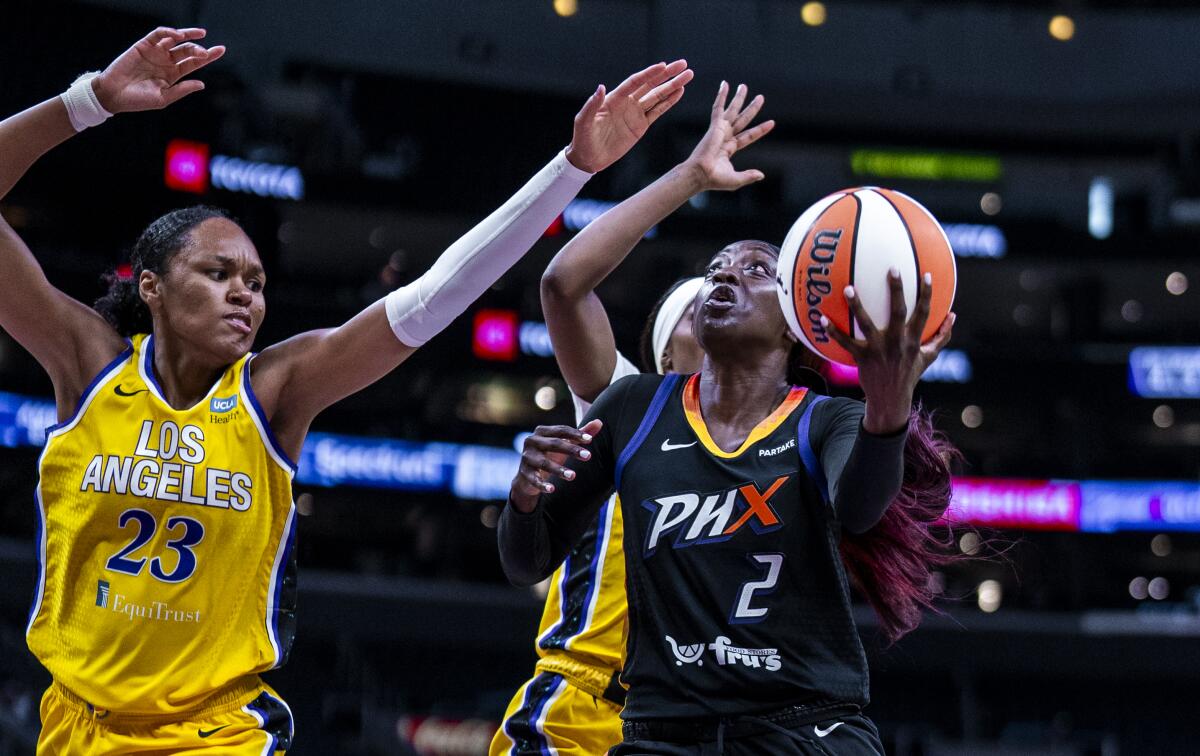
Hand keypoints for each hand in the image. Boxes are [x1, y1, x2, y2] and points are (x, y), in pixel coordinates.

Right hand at [91, 27, 225, 113]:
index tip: (221, 50)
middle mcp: (166, 62)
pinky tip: (178, 35)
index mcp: (173, 75)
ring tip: (200, 35)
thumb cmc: (138, 100)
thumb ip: (182, 90)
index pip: (194, 63)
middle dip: (199, 49)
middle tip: (206, 52)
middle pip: (188, 51)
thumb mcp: (163, 98)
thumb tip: (202, 84)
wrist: (114, 95)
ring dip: (188, 36)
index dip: (208, 56)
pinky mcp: (143, 45)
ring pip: (175, 40)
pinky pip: (158, 35)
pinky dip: (169, 32)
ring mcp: (155, 52)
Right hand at [510, 419, 601, 511]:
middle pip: (553, 444)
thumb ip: (580, 434)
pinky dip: (542, 484)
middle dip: (571, 450)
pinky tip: (552, 489)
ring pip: (544, 463)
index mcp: (542, 432)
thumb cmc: (550, 455)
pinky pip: (533, 479)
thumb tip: (599, 422)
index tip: (590, 440)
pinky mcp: (524, 474)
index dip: (575, 434)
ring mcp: (526, 458)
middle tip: (588, 456)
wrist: (527, 475)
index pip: (560, 430)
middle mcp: (532, 442)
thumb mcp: (565, 444)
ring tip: (573, 475)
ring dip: (558, 469)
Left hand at [564, 61, 693, 172]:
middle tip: (683, 64)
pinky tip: (679, 92)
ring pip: (657, 96)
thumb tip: (601, 87)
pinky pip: (657, 111)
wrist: (588, 159)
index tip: (663, 66)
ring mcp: (635, 114)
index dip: (649, 74)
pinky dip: (669, 102)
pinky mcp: (641, 126)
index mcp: (613, 99)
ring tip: (687, 76)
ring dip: (672, 86)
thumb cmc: (582, 139)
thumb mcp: (584, 122)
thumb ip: (592, 105)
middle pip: (650, 85)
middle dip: (667, 74)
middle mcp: (626, 102)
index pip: (635, 82)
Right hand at [684, 81, 774, 190]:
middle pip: (742, 119)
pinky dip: (721, 96)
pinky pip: (718, 108)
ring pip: (732, 111)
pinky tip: (725, 85)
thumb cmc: (714, 180)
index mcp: (729, 149)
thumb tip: (761, 175)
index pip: (748, 136)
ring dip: (738, 98)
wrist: (701, 174)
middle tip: (760, 97)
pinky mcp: (715, 126)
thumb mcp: (736, 180)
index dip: (759, 130)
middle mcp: (725, 137)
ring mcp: (720, 130)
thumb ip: (748, 176)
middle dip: (751, 108)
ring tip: (744, 86)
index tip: (771, 122)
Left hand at [821, 270, 954, 433]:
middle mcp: (897, 341)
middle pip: (898, 311)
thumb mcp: (928, 357)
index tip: (927, 275)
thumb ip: (941, 336)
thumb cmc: (909, 374)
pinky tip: (821, 318)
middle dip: (897, 289)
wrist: (891, 399)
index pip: (924, 313)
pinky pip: (845, 342)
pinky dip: (833, 331)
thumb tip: (954, 316)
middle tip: (892, 268)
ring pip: (866, 323)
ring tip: (848, 288)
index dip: (927, 295)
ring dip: (857, 305)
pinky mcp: (862, 357)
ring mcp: (878, 349)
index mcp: (914, 340)